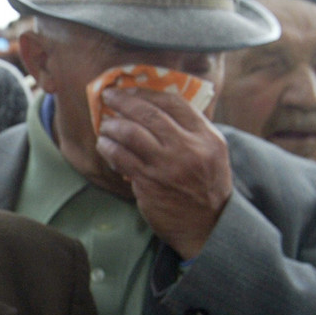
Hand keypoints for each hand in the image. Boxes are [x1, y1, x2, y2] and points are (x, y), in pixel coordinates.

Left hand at [95, 88, 231, 258]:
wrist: (207, 225)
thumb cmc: (206, 186)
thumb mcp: (211, 153)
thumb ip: (190, 130)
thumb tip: (155, 107)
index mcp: (207, 136)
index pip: (174, 103)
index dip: (147, 92)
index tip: (129, 89)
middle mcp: (188, 148)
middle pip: (149, 114)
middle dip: (123, 101)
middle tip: (108, 96)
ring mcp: (167, 166)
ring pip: (131, 134)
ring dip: (112, 126)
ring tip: (105, 125)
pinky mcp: (148, 183)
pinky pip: (121, 158)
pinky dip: (108, 148)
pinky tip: (104, 145)